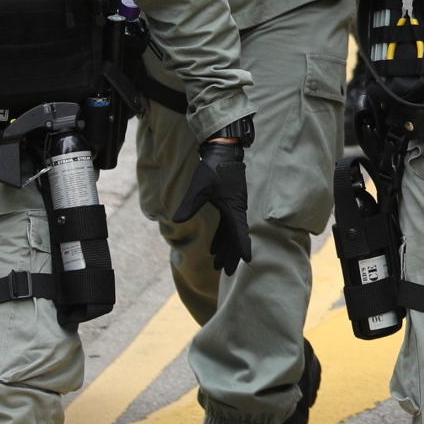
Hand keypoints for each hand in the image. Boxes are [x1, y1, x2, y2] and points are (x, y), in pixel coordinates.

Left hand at [174, 129, 252, 274]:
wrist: (223, 151)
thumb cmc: (214, 168)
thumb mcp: (200, 186)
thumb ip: (190, 204)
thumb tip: (178, 221)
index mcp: (233, 206)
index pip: (239, 230)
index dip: (242, 246)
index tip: (246, 260)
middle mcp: (236, 208)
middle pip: (236, 236)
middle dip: (232, 254)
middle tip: (227, 272)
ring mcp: (234, 206)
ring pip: (232, 232)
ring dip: (226, 247)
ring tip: (219, 264)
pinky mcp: (229, 202)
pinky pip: (228, 224)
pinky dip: (223, 237)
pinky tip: (215, 246)